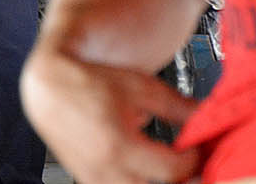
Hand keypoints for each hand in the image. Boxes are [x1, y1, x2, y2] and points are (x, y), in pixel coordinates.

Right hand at [21, 46, 199, 183]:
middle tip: (192, 163)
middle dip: (180, 178)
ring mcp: (95, 181)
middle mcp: (105, 170)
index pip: (173, 169)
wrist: (49, 89)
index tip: (199, 148)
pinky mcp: (89, 183)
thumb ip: (177, 107)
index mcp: (119, 145)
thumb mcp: (140, 88)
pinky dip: (138, 181)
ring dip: (158, 181)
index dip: (194, 159)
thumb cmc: (89, 83)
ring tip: (168, 166)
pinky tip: (146, 168)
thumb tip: (206, 116)